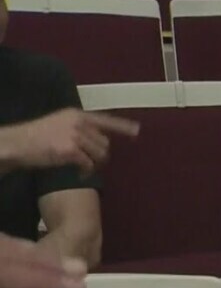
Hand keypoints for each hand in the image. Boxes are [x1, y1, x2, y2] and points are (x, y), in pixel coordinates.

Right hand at [15, 108, 139, 176]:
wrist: (17, 144)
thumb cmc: (35, 137)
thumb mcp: (59, 125)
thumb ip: (78, 129)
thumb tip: (98, 141)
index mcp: (76, 114)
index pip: (104, 119)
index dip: (122, 126)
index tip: (137, 130)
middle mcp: (78, 122)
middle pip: (104, 143)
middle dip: (100, 155)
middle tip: (90, 163)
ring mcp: (74, 135)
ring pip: (100, 154)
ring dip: (94, 164)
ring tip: (83, 168)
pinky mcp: (70, 149)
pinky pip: (89, 164)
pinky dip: (86, 171)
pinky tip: (80, 173)